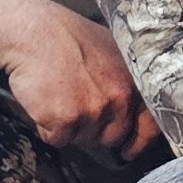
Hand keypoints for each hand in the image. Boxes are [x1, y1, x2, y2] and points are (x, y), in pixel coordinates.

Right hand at [1, 3, 162, 162]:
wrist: (32, 32)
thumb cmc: (66, 36)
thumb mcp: (111, 50)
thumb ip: (124, 78)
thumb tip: (129, 99)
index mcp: (133, 82)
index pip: (149, 124)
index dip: (139, 141)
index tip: (129, 151)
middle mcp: (119, 99)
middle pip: (111, 136)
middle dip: (94, 129)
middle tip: (75, 107)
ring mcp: (93, 110)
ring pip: (82, 138)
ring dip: (69, 127)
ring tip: (57, 97)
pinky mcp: (66, 119)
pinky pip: (58, 138)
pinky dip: (47, 128)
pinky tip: (43, 103)